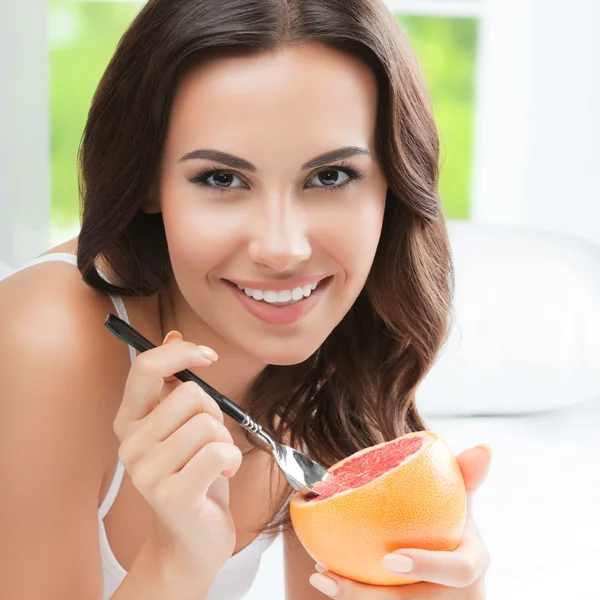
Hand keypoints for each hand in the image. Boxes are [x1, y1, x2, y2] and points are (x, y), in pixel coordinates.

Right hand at [113, 331, 242, 579]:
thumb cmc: (194, 471)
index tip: (209, 355)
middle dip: (215, 412)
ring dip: (225, 441)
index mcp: (130, 418)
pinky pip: (218, 453)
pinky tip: (221, 476)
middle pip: (192, 394)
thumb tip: (174, 333)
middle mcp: (130, 443)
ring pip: (209, 424)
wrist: (194, 535)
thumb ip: (176, 383)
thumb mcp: (184, 423)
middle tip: (211, 439)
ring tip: (214, 462)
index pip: (147, 366)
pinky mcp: (170, 494)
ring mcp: (146, 471)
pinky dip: (232, 461)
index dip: (181, 352)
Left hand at [309, 444, 491, 597]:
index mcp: (472, 565)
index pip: (458, 571)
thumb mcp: (458, 500)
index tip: (389, 557)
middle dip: (371, 597)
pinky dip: (352, 599)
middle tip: (329, 572)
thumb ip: (464, 476)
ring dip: (353, 597)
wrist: (437, 560)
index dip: (428, 567)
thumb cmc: (446, 524)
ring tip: (321, 574)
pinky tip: (324, 578)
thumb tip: (485, 446)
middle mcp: (458, 597)